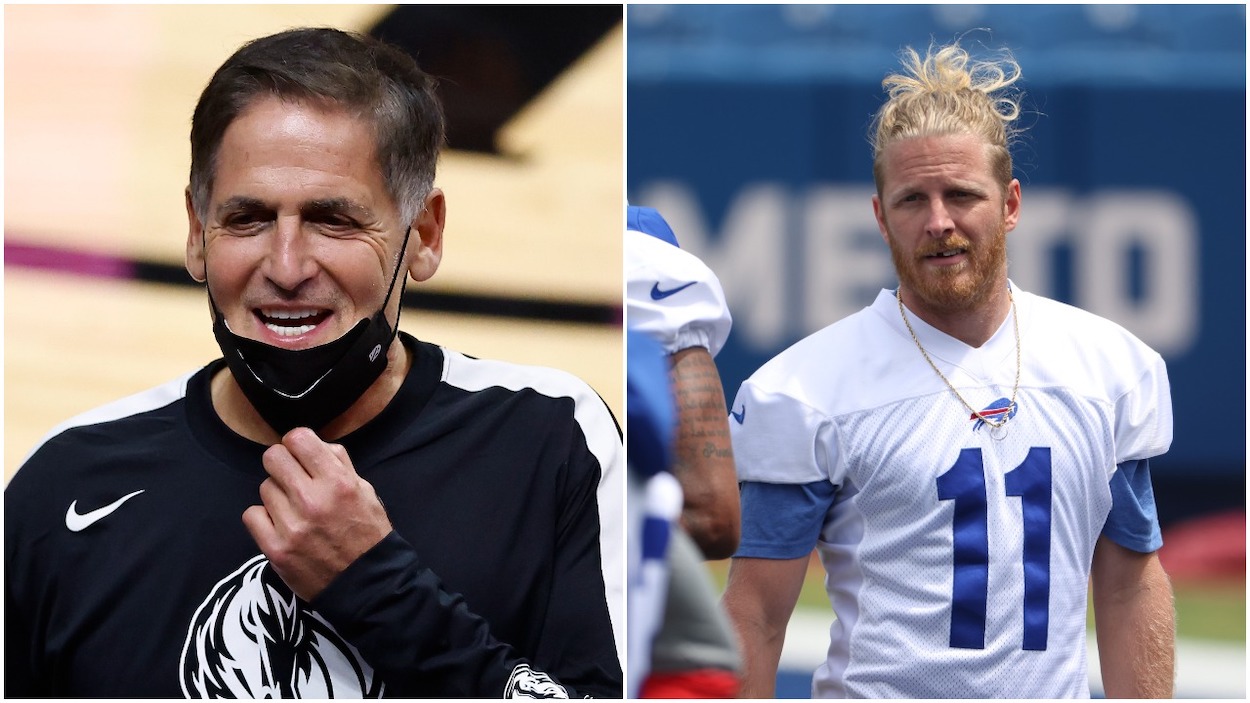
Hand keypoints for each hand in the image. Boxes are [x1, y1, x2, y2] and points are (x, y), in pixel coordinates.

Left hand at [243, 427, 392, 600]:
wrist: (366, 584)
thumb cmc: (367, 534)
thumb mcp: (366, 491)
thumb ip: (340, 464)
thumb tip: (314, 444)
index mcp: (338, 482)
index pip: (298, 439)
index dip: (298, 444)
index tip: (302, 455)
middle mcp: (312, 500)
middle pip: (273, 458)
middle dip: (283, 465)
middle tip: (293, 480)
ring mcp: (291, 525)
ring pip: (264, 487)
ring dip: (277, 495)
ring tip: (294, 510)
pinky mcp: (276, 549)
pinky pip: (252, 515)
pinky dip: (264, 518)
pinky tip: (281, 525)